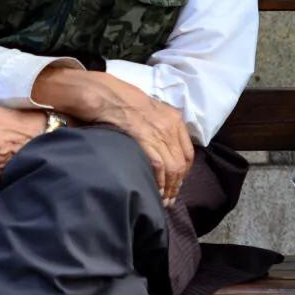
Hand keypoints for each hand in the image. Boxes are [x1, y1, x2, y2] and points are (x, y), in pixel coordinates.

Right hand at [80, 74, 194, 204]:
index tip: (177, 182)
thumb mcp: (149, 109)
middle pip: (182, 163)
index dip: (184, 171)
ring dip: (169, 187)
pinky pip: (159, 166)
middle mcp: (170, 127)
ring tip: (163, 200)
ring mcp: (158, 133)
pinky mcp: (145, 139)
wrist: (106, 93)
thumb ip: (159, 125)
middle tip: (170, 198)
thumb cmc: (122, 101)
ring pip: (173, 168)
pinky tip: (155, 190)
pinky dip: (159, 181)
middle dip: (177, 184)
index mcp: (174, 119)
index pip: (188, 152)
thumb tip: (160, 145)